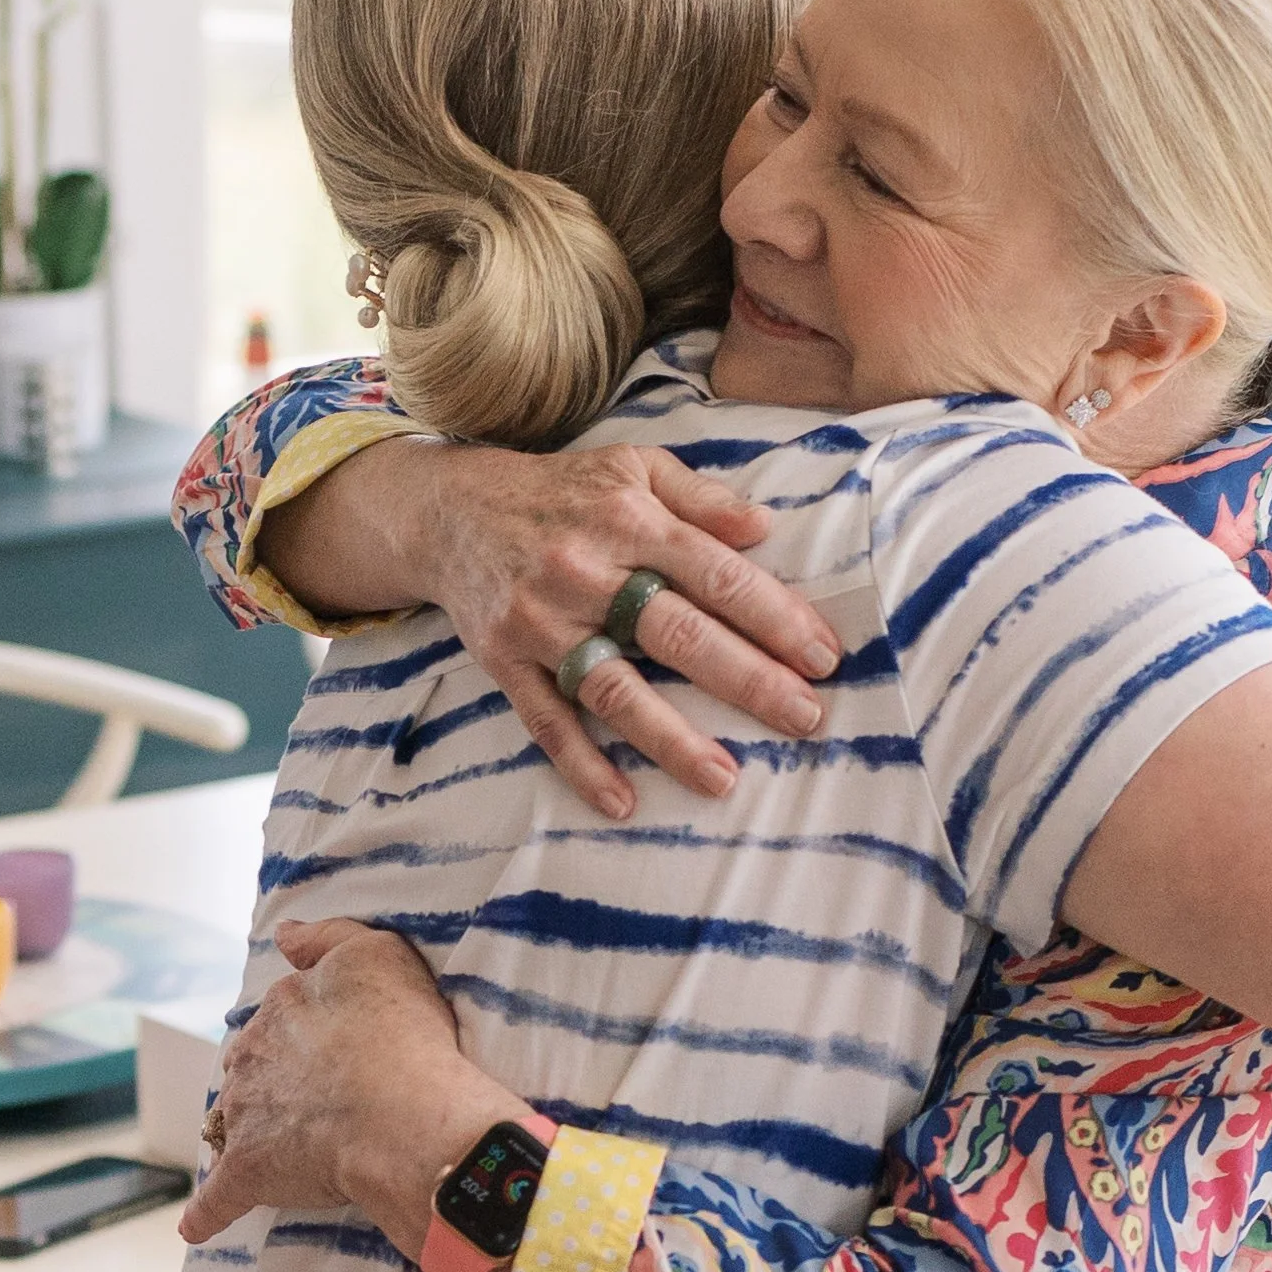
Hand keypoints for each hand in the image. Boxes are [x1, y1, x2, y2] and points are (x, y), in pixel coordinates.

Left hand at [179, 918, 522, 1266]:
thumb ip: (326, 937)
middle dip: (272, 1081)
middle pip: (252, 1069)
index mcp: (281, 1010)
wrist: (402, 1114)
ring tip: (280, 1150)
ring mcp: (244, 1117)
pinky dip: (206, 1213)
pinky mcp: (247, 1173)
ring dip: (246, 1133)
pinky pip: (216, 1199)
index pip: (281, 1018)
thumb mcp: (376, 954)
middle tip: (318, 1100)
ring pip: (233, 1123)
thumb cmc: (401, 1035)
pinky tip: (196, 1226)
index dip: (309, 1034)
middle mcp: (252, 1058)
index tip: (335, 1050)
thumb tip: (284, 934)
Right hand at [263, 436, 842, 823]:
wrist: (450, 510)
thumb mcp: (635, 468)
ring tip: (724, 778)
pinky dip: (582, 765)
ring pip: (614, 688)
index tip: (822, 656)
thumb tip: (767, 529)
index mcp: (630, 519)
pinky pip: (546, 721)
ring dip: (670, 738)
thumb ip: (702, 497)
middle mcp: (586, 571)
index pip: (716, 574)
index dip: (774, 615)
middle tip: (806, 718)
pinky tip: (622, 803)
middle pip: (677, 634)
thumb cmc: (564, 491)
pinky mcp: (505, 660)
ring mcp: (542, 621)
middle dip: (747, 680)